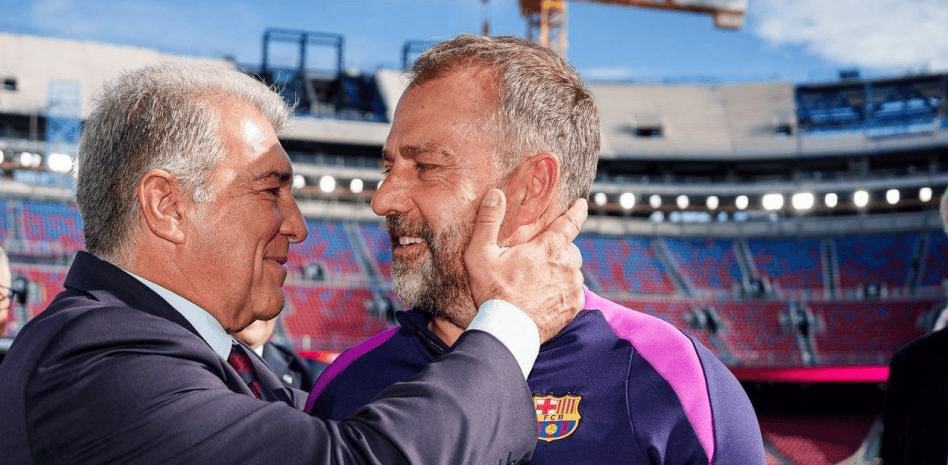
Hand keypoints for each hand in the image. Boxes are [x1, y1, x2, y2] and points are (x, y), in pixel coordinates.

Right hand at [465, 188, 586, 341]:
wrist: (506, 330)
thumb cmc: (492, 291)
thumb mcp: (480, 253)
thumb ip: (488, 221)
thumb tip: (496, 194)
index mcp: (549, 247)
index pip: (570, 222)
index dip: (577, 211)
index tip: (582, 204)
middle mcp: (567, 265)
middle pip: (570, 249)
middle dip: (559, 249)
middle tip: (539, 259)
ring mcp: (573, 287)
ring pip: (573, 271)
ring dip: (561, 271)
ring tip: (539, 281)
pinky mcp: (574, 307)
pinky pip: (574, 292)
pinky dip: (564, 291)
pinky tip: (546, 297)